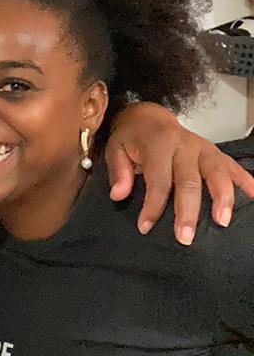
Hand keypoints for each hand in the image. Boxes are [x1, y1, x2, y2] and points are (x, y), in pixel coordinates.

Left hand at [105, 102, 253, 243]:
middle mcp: (185, 145)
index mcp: (159, 144)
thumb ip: (119, 172)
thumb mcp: (115, 149)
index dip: (152, 205)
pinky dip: (246, 181)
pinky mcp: (215, 152)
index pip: (158, 179)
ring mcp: (204, 148)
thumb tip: (118, 195)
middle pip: (189, 180)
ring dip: (222, 197)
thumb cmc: (132, 138)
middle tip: (185, 237)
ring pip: (217, 172)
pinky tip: (253, 196)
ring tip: (222, 221)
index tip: (145, 227)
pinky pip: (233, 166)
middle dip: (188, 211)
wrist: (149, 117)